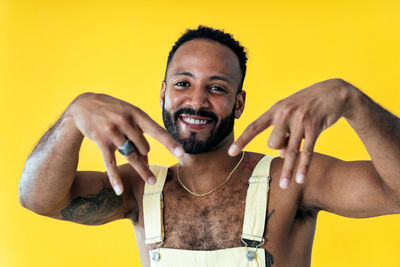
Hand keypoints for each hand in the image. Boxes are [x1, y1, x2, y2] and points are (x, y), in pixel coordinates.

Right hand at [69, 93, 183, 194]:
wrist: (83, 105)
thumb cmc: (112, 111)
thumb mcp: (128, 115)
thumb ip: (139, 134)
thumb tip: (146, 159)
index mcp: (136, 113)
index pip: (157, 130)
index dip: (170, 143)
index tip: (181, 153)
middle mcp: (126, 121)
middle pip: (144, 146)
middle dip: (145, 154)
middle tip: (142, 156)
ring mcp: (113, 132)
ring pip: (131, 156)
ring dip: (142, 170)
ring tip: (152, 182)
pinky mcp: (101, 141)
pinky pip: (110, 163)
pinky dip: (115, 177)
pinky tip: (120, 189)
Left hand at [228, 79, 354, 187]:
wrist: (333, 91)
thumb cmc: (307, 105)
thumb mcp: (291, 115)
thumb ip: (284, 133)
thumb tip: (281, 155)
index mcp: (275, 109)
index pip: (254, 126)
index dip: (242, 140)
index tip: (230, 153)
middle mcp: (285, 113)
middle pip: (273, 143)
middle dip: (278, 149)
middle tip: (289, 142)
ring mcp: (300, 120)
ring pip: (289, 150)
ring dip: (287, 170)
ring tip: (284, 186)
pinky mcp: (314, 127)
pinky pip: (307, 151)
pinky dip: (303, 166)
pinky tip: (300, 179)